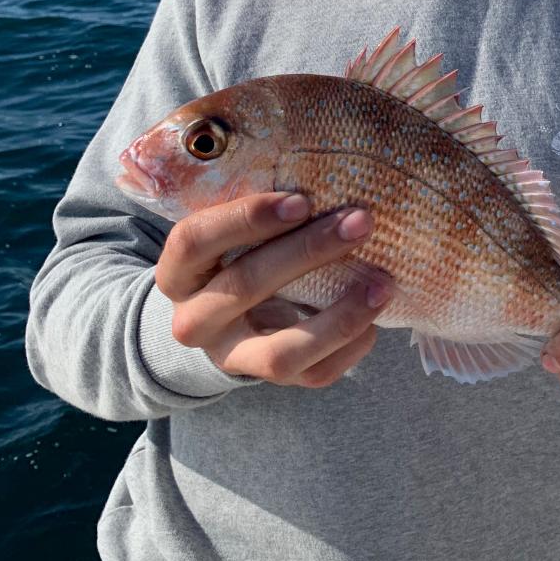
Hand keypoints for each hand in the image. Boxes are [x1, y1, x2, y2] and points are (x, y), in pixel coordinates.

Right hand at [155, 192, 389, 386]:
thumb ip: (262, 212)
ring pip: (280, 352)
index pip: (195, 240)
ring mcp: (231, 356)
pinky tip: (374, 319)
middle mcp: (194, 320)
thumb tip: (329, 182)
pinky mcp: (268, 379)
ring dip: (338, 318)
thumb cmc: (236, 255)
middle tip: (359, 223)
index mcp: (178, 272)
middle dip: (308, 251)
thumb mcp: (230, 233)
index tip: (301, 200)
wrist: (222, 320)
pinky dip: (349, 347)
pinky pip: (313, 374)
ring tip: (381, 285)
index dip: (246, 218)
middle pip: (246, 286)